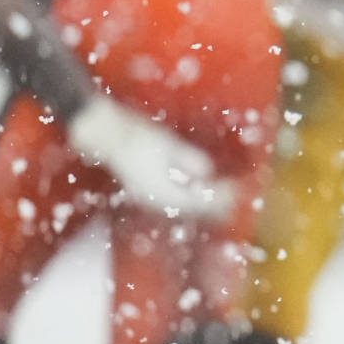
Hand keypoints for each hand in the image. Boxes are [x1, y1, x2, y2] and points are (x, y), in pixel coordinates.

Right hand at [68, 97, 232, 219]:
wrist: (106, 134)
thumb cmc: (139, 137)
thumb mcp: (171, 146)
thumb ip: (190, 160)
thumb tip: (208, 171)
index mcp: (164, 193)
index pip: (200, 202)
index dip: (220, 197)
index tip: (236, 190)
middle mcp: (156, 201)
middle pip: (191, 209)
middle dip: (213, 203)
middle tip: (234, 197)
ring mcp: (147, 197)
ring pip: (181, 206)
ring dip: (201, 202)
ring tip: (220, 197)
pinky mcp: (143, 189)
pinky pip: (171, 199)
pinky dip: (187, 196)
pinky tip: (195, 189)